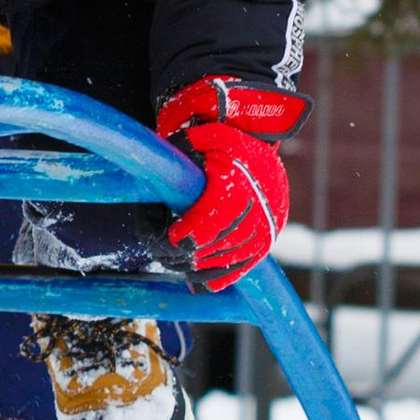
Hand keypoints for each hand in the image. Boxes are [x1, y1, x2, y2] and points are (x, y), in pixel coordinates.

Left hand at [157, 75, 307, 289]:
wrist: (259, 149)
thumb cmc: (222, 142)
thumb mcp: (202, 138)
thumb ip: (179, 155)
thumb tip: (153, 179)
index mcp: (240, 185)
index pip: (209, 224)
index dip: (184, 236)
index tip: (165, 237)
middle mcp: (258, 211)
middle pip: (214, 248)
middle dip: (182, 253)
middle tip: (159, 249)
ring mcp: (266, 230)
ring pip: (225, 262)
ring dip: (195, 267)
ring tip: (172, 259)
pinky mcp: (266, 243)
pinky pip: (241, 269)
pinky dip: (217, 278)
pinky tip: (196, 281)